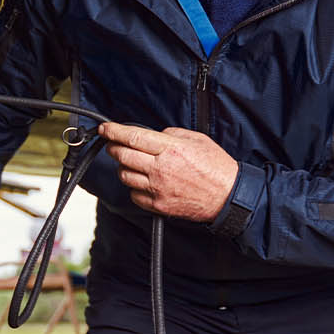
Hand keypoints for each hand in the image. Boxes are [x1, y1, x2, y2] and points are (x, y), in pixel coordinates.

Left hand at [100, 122, 238, 220]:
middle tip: (114, 144)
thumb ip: (172, 134)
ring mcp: (158, 188)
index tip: (105, 129)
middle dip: (113, 148)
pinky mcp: (158, 205)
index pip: (133, 137)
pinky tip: (143, 182)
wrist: (228, 196)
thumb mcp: (197, 140)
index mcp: (170, 149)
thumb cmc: (216, 167)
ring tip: (132, 163)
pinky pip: (134, 195)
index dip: (114, 131)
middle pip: (123, 155)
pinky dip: (134, 187)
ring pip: (125, 175)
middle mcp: (160, 168)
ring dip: (123, 167)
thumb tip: (154, 135)